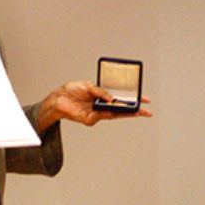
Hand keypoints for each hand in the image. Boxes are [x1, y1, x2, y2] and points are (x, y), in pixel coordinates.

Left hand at [36, 80, 152, 132]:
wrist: (57, 98)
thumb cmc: (71, 90)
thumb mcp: (88, 85)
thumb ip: (100, 91)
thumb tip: (112, 99)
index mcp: (103, 96)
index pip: (121, 98)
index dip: (133, 99)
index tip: (145, 99)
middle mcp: (102, 105)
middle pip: (121, 109)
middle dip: (134, 110)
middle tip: (146, 111)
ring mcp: (97, 113)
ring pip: (115, 114)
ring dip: (125, 113)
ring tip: (136, 111)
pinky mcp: (90, 119)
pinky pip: (102, 115)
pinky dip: (108, 111)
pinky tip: (113, 106)